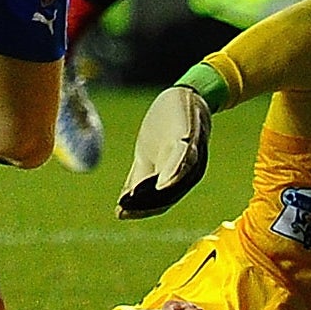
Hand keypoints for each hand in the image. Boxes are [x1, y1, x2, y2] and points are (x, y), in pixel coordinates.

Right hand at [116, 85, 211, 218]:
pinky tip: (161, 185)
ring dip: (156, 195)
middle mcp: (188, 172)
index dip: (141, 210)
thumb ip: (138, 180)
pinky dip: (174, 174)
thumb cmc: (167, 128)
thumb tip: (121, 205)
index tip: (120, 214)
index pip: (160, 201)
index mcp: (177, 179)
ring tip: (134, 202)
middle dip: (146, 206)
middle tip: (123, 210)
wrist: (184, 95)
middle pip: (168, 196)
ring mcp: (191, 154)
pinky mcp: (189, 136)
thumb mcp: (148, 156)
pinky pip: (184, 158)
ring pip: (176, 181)